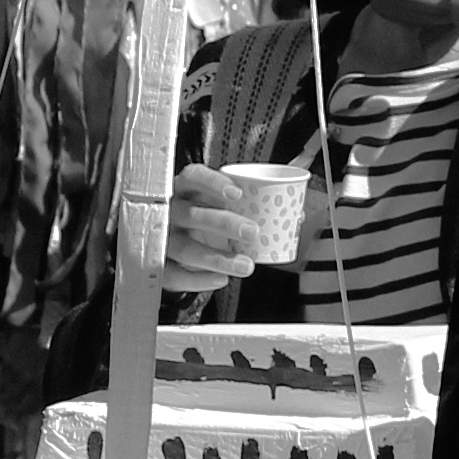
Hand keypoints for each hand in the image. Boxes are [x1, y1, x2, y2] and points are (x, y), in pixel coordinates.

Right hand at [162, 162, 267, 286]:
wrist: (171, 248)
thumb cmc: (204, 220)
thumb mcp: (220, 207)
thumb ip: (252, 207)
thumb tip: (298, 214)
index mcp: (184, 189)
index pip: (192, 177)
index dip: (212, 182)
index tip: (238, 194)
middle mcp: (170, 212)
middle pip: (192, 214)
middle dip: (224, 223)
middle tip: (253, 232)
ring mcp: (162, 239)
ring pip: (186, 248)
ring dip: (217, 258)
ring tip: (246, 266)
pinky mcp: (160, 264)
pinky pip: (175, 274)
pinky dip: (199, 280)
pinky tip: (220, 280)